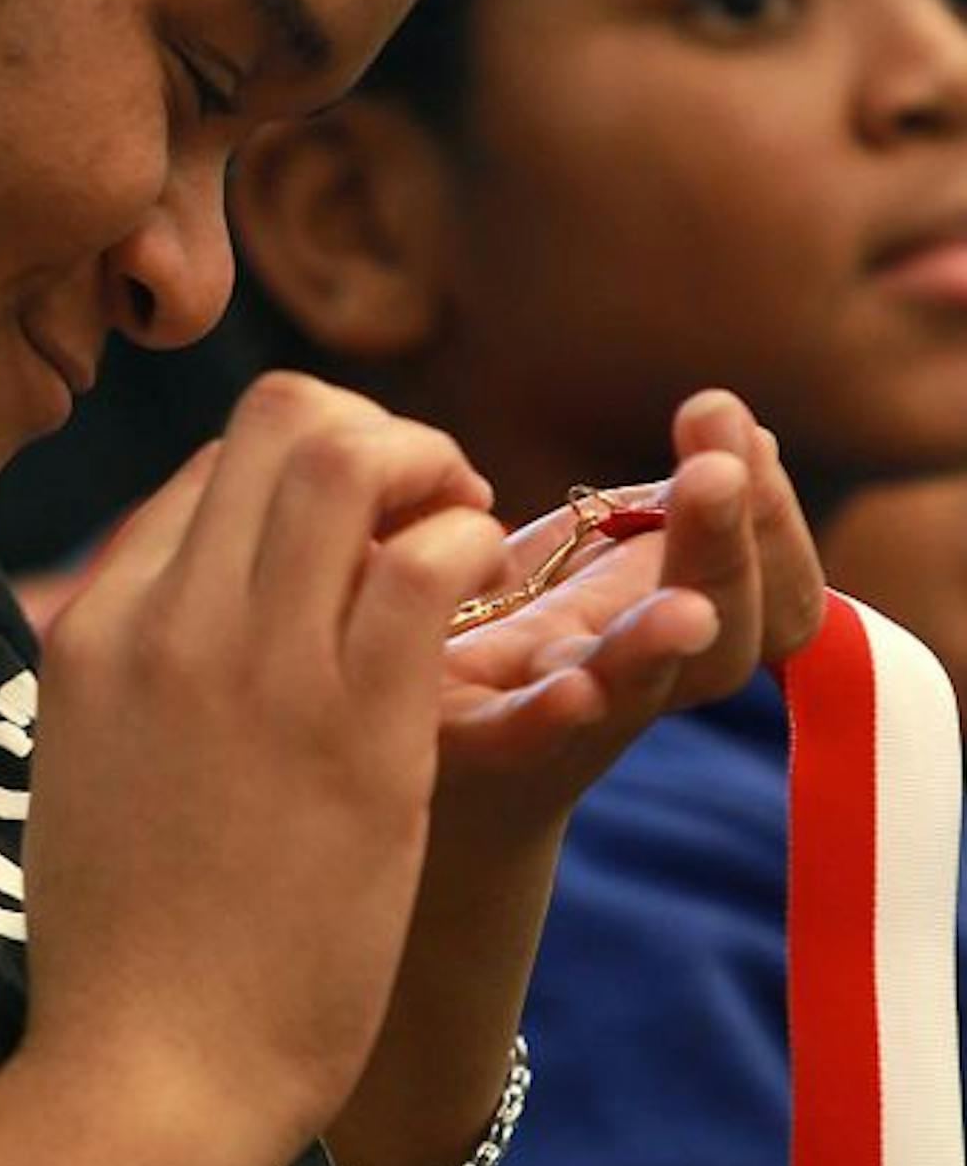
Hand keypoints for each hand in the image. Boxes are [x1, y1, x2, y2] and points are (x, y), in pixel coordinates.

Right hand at [21, 371, 507, 1165]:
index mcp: (89, 633)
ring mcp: (254, 668)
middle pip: (276, 421)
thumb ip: (130, 684)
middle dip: (374, 436)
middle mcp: (163, 624)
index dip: (298, 485)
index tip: (350, 551)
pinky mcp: (353, 729)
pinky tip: (482, 609)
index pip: (206, 473)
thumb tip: (186, 628)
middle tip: (424, 511)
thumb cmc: (126, 958)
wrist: (147, 1076)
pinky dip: (472, 552)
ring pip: (348, 458)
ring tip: (461, 544)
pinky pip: (429, 562)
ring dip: (430, 473)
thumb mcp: (84, 776)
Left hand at [435, 389, 823, 803]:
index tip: (744, 431)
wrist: (393, 738)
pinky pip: (521, 737)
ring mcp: (556, 721)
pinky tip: (579, 690)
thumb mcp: (579, 554)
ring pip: (633, 690)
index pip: (772, 593)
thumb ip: (653, 509)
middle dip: (727, 549)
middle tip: (717, 469)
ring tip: (688, 611)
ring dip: (659, 646)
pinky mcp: (466, 742)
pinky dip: (554, 717)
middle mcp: (631, 682)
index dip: (772, 522)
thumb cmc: (497, 632)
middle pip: (721, 638)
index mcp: (668, 624)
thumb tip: (733, 423)